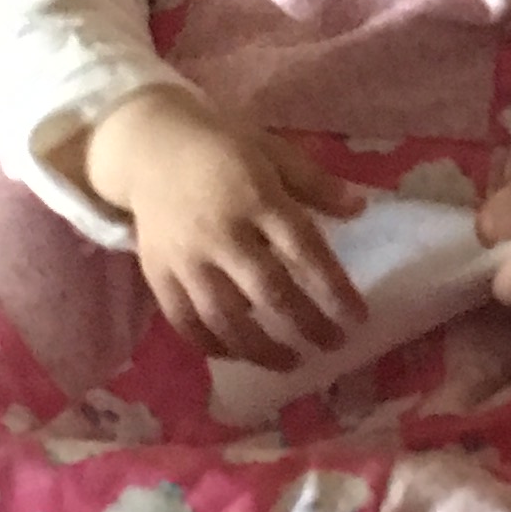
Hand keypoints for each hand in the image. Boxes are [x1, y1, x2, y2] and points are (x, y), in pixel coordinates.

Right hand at [79, 89, 364, 363]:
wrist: (149, 147)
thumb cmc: (222, 149)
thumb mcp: (273, 152)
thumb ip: (316, 183)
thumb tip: (361, 209)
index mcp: (257, 198)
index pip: (304, 250)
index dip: (334, 289)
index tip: (358, 318)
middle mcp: (222, 233)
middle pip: (269, 290)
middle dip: (306, 324)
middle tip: (335, 345)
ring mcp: (186, 258)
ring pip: (225, 317)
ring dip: (261, 348)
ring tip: (292, 364)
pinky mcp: (158, 273)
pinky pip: (184, 320)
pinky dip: (211, 345)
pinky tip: (238, 356)